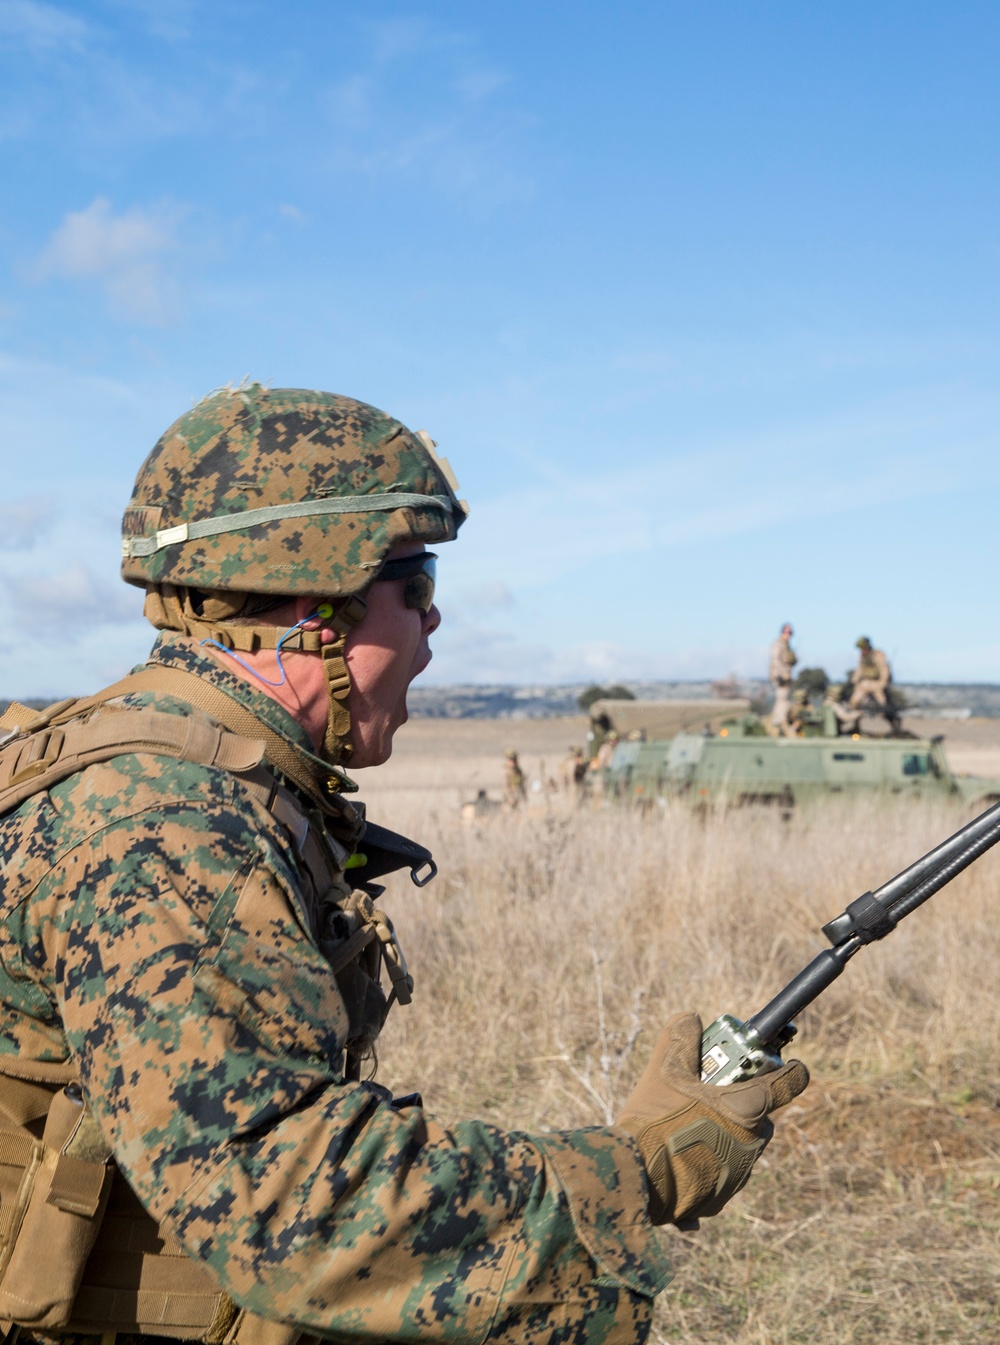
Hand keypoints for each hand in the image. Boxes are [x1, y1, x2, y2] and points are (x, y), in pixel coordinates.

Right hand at [616, 1013, 807, 1224]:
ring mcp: (738, 1176)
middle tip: (707, 1095)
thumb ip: (682, 1038)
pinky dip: (704, 1166)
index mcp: (747, 1109)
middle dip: (739, 1104)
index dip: (790, 1069)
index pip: (790, 1082)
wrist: (635, 1178)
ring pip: (739, 1146)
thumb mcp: (665, 1068)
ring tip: (683, 1130)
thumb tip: (690, 1018)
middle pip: (760, 1116)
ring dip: (721, 1135)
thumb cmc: (655, 1119)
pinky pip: (718, 1175)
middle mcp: (752, 1145)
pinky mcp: (719, 1201)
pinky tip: (676, 1161)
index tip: (786, 1064)